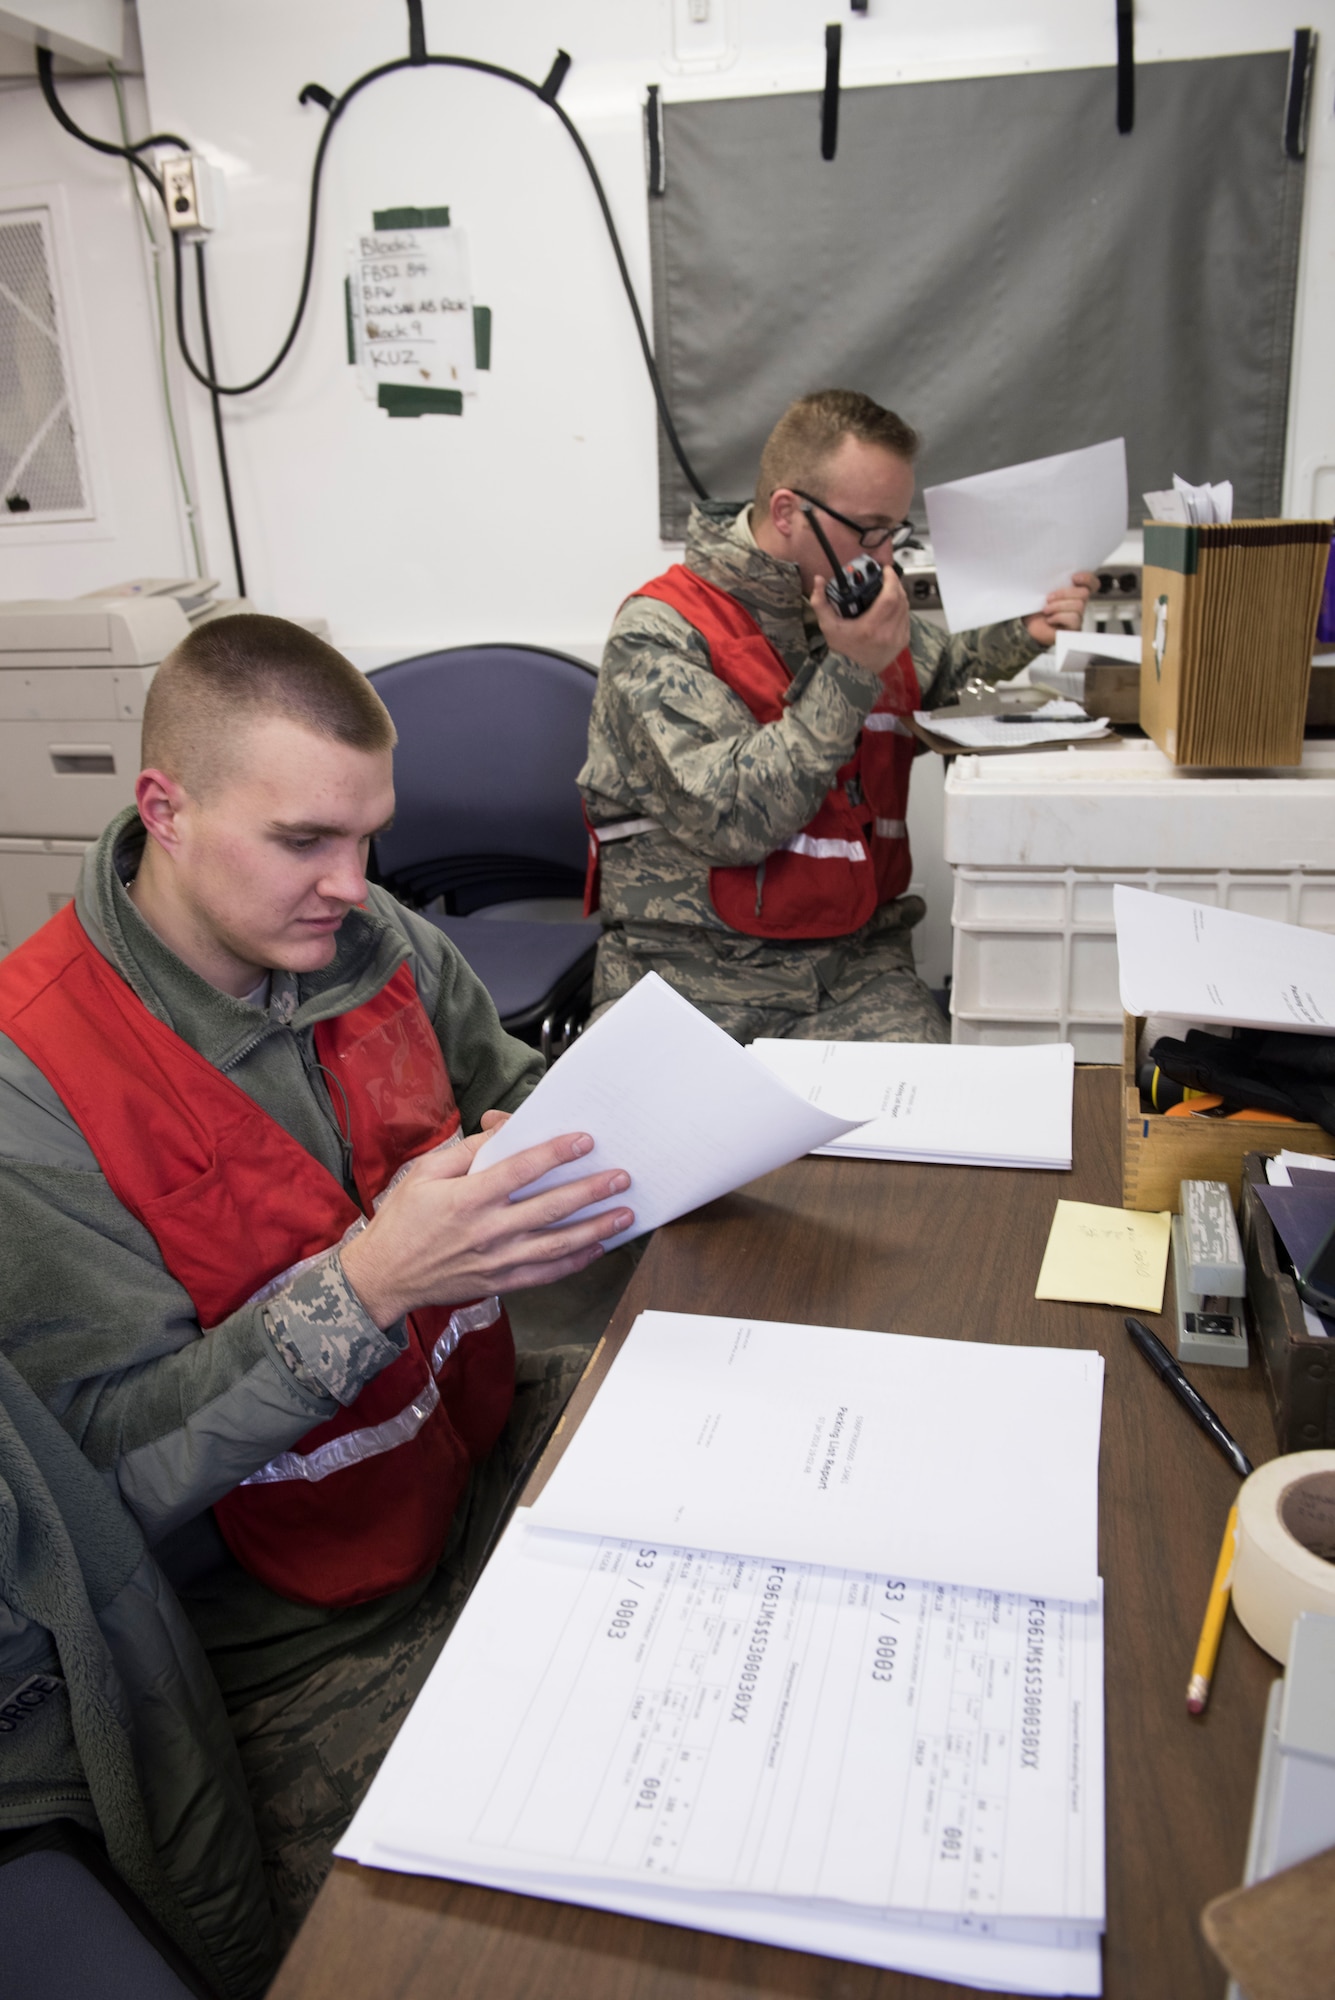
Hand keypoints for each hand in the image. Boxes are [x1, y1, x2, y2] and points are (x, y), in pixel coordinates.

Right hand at [340, 1129, 633, 1328]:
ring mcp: (496, 1260)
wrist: (384, 1277)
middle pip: (549, 1208)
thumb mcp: (425, 1174)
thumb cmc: (403, 1221)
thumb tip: (501, 1130)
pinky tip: (597, 1248)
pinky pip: (545, 1273)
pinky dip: (575, 1262)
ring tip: (624, 1214)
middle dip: (590, 1191)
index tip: (584, 1141)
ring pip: (557, 1244)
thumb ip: (466, 1151)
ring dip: (595, 1228)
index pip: (520, 1170)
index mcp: (466, 1198)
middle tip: (621, 1177)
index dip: (555, 1154)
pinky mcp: (500, 1282)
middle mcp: (486, 1230)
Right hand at [810, 563, 910, 671]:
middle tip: (887, 577)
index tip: (886, 570)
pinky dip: (902, 608)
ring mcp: (898, 638)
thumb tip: (818, 580)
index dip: (891, 580)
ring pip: (906, 607)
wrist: (855, 674)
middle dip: (895, 584)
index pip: (890, 597)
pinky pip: (907, 618)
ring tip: (889, 589)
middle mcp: (888, 632)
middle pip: (901, 599)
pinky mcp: (903, 641)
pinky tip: (893, 605)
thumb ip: (820, 602)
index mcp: (871, 627)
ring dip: (900, 595)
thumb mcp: (827, 626)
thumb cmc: (842, 649)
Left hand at [1024, 571, 1095, 646]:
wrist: (1030, 627)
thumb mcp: (1043, 592)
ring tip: (1046, 610)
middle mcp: (1079, 605)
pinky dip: (1058, 617)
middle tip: (1048, 598)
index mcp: (1074, 593)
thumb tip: (1053, 573)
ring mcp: (1078, 617)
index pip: (1092, 584)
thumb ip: (1052, 582)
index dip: (1088, 578)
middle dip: (1064, 593)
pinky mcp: (1074, 629)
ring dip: (1058, 606)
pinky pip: (1073, 618)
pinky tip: (1050, 620)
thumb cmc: (1037, 610)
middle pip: (1084, 593)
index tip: (1074, 577)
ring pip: (1079, 605)